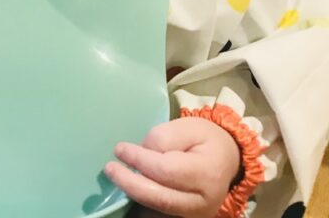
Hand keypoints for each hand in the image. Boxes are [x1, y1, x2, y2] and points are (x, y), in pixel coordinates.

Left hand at [105, 117, 240, 217]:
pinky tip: (129, 191)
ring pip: (158, 211)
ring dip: (134, 196)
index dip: (139, 160)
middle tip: (110, 168)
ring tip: (117, 177)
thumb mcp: (187, 127)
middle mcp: (204, 201)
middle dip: (130, 183)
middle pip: (160, 198)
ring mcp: (196, 215)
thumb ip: (164, 138)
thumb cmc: (204, 140)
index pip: (166, 170)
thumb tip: (142, 154)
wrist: (226, 161)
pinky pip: (159, 216)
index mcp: (207, 173)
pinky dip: (142, 207)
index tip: (119, 149)